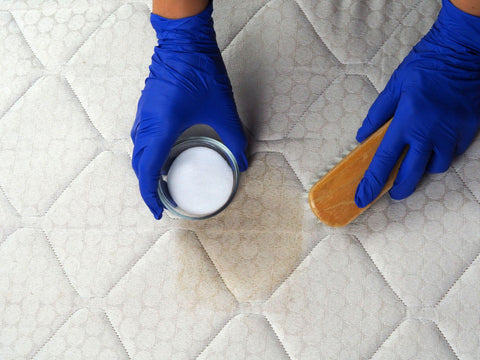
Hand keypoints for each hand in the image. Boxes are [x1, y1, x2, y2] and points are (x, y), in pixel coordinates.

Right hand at [131, 1, 247, 218]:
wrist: (184, 41)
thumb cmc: (200, 71)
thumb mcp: (223, 109)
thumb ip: (234, 138)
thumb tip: (243, 161)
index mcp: (161, 128)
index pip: (147, 171)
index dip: (150, 196)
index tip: (158, 212)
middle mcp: (147, 124)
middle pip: (139, 166)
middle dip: (147, 188)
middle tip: (162, 202)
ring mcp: (143, 115)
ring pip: (138, 152)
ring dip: (146, 171)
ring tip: (163, 184)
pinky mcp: (146, 108)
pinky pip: (141, 139)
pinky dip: (148, 155)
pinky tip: (163, 157)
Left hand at [355, 0, 479, 207]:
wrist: (461, 51)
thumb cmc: (424, 66)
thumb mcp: (393, 87)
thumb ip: (377, 115)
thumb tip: (362, 136)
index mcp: (406, 122)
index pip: (384, 161)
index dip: (372, 182)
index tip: (362, 199)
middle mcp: (429, 133)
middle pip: (412, 174)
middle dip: (399, 188)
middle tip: (392, 193)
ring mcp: (452, 133)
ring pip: (436, 166)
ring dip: (423, 169)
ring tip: (415, 164)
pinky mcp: (469, 130)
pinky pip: (454, 153)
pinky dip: (442, 154)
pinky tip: (435, 147)